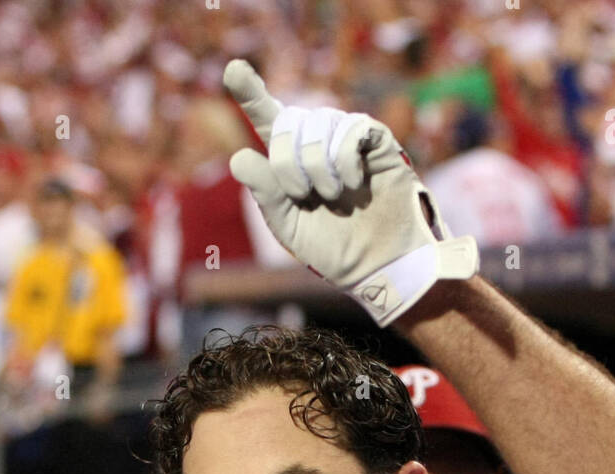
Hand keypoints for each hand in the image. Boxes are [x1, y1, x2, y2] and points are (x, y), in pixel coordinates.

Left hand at [222, 58, 478, 325]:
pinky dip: (344, 159)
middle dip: (287, 159)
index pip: (267, 119)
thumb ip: (266, 194)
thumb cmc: (335, 249)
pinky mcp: (375, 140)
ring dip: (318, 165)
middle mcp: (316, 144)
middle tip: (302, 194)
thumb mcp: (291, 227)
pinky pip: (351, 128)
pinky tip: (353, 185)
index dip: (250, 92)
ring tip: (332, 196)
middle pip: (288, 120)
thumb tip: (239, 156)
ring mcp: (346, 139)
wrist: (381, 263)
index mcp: (291, 163)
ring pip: (318, 123)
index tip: (233, 69)